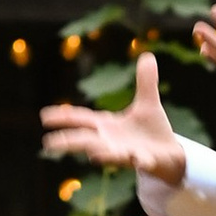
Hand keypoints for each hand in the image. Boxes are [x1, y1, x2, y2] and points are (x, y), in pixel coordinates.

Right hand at [39, 51, 185, 182]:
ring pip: (109, 154)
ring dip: (101, 152)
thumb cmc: (153, 130)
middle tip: (49, 143)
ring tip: (91, 153)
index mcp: (107, 125)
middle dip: (69, 141)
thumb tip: (147, 55)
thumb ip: (145, 81)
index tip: (44, 116)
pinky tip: (139, 159)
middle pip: (86, 140)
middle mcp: (112, 141)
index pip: (81, 119)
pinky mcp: (145, 161)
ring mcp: (126, 152)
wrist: (171, 154)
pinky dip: (139, 160)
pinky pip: (141, 161)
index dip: (63, 117)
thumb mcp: (148, 102)